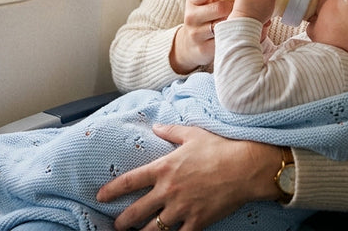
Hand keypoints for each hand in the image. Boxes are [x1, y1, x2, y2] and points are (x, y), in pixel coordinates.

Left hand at [96, 124, 281, 230]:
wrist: (246, 167)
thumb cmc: (220, 148)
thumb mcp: (193, 134)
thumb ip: (170, 132)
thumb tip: (155, 127)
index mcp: (164, 168)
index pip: (129, 181)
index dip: (112, 191)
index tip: (101, 197)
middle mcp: (168, 190)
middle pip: (136, 212)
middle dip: (122, 222)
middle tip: (116, 226)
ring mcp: (182, 208)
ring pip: (153, 229)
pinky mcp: (197, 221)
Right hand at [170, 0, 235, 73]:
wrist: (189, 44)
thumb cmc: (204, 18)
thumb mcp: (204, 4)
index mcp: (193, 1)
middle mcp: (191, 16)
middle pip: (217, 8)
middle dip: (232, 7)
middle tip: (240, 8)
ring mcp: (196, 33)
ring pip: (221, 26)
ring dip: (233, 22)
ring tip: (240, 21)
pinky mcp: (202, 48)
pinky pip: (222, 41)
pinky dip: (233, 36)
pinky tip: (238, 34)